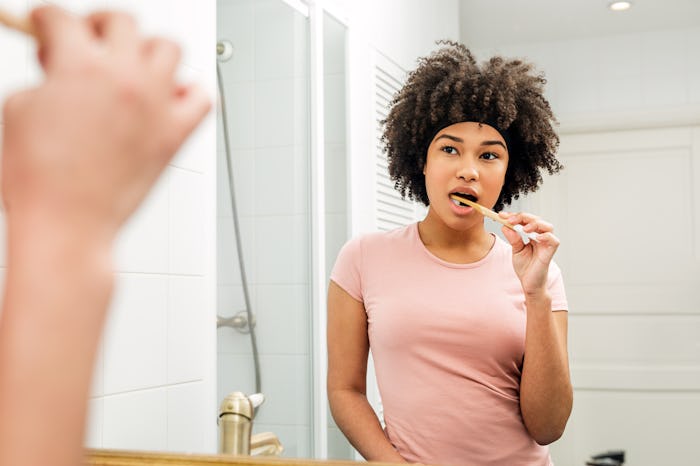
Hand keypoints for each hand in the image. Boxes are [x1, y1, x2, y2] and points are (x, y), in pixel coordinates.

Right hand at [1, 6, 210, 240]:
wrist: (68, 224)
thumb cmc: (39, 179)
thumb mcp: (18, 110)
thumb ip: (45, 79)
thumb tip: (59, 70)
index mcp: (80, 67)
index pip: (62, 19)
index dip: (45, 18)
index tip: (45, 25)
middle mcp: (125, 79)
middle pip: (122, 22)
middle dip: (97, 23)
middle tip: (86, 39)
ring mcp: (156, 105)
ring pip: (169, 48)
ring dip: (146, 49)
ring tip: (130, 63)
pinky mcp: (175, 135)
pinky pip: (201, 98)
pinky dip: (190, 91)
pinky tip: (170, 96)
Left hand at [499, 211, 559, 295]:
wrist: (529, 283)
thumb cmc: (525, 267)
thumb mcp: (515, 250)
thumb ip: (513, 238)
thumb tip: (505, 225)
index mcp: (532, 235)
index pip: (525, 220)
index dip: (514, 216)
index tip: (501, 215)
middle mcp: (541, 237)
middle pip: (536, 220)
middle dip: (523, 217)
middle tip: (510, 219)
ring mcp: (547, 244)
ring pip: (547, 226)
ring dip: (535, 224)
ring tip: (524, 228)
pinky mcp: (550, 252)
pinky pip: (553, 240)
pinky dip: (546, 236)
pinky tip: (535, 237)